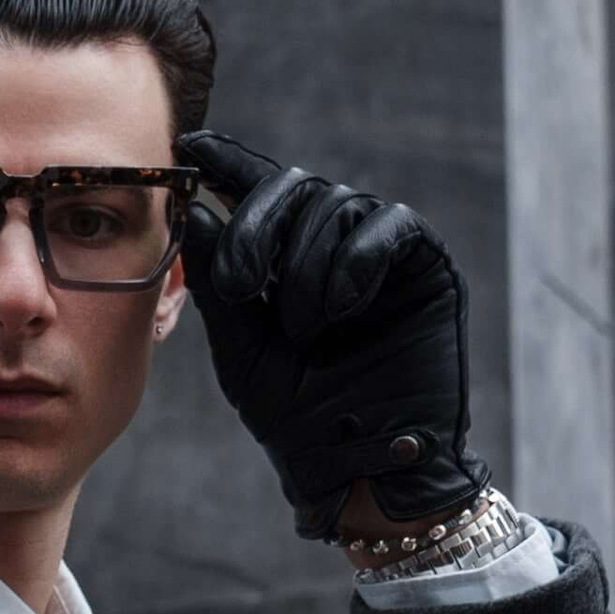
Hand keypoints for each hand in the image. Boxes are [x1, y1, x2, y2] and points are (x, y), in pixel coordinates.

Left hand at [179, 131, 478, 544]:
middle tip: (241, 285)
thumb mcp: (241, 346)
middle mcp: (334, 243)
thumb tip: (195, 210)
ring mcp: (382, 251)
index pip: (258, 189)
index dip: (227, 162)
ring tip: (303, 328)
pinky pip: (388, 225)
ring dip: (306, 266)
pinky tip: (338, 308)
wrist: (356, 466)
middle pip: (293, 185)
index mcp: (287, 258)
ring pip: (337, 203)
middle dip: (257, 225)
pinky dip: (354, 261)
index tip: (188, 147)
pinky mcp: (426, 265)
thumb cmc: (296, 416)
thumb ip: (219, 280)